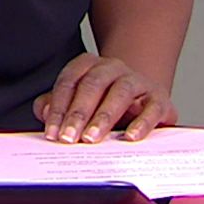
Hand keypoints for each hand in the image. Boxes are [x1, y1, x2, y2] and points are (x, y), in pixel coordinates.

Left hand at [33, 53, 177, 143]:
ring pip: (121, 92)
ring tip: (92, 138)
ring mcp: (137, 80)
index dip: (58, 108)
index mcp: (89, 65)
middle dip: (78, 113)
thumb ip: (57, 105)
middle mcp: (113, 68)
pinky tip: (130, 137)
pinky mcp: (158, 98)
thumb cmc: (104, 102)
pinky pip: (152, 108)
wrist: (142, 98)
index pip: (69, 82)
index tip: (52, 134)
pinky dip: (142, 123)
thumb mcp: (78, 102)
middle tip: (69, 138)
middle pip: (92, 85)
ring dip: (104, 116)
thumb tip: (44, 111)